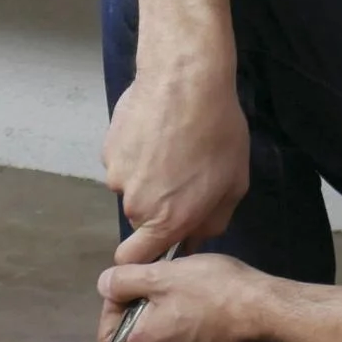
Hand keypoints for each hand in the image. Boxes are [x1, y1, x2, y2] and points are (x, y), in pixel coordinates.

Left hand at [95, 253, 268, 341]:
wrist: (265, 313)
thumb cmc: (211, 291)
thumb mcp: (160, 275)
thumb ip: (122, 281)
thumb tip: (104, 286)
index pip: (105, 335)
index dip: (112, 307)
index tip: (133, 284)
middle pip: (131, 339)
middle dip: (139, 311)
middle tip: (160, 283)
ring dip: (162, 318)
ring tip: (182, 292)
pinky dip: (182, 329)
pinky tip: (201, 306)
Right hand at [103, 63, 250, 265]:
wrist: (184, 80)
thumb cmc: (217, 132)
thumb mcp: (233, 182)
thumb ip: (213, 221)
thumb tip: (196, 240)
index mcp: (168, 221)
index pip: (134, 261)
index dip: (141, 259)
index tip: (153, 248)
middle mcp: (136, 205)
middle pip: (140, 220)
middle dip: (156, 206)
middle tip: (181, 175)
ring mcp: (117, 176)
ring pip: (130, 188)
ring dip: (146, 177)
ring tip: (170, 147)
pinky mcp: (108, 149)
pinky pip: (122, 162)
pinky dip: (135, 154)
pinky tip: (154, 131)